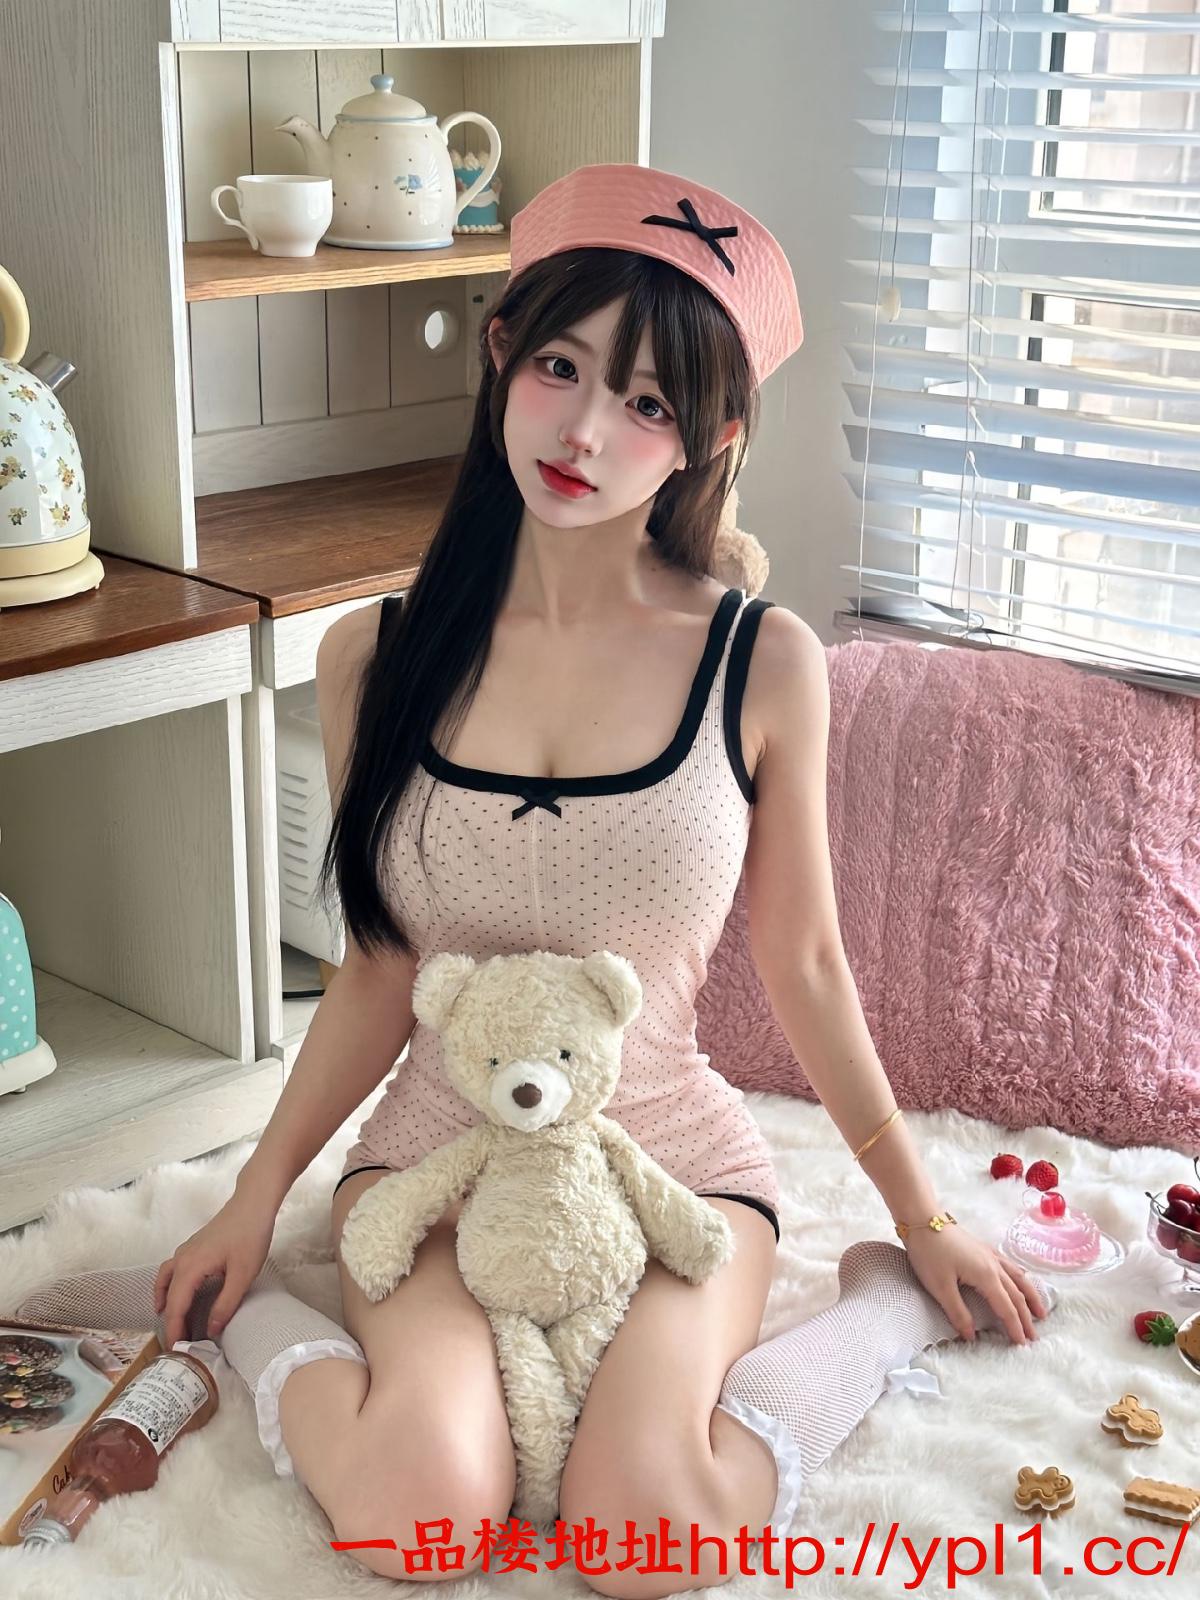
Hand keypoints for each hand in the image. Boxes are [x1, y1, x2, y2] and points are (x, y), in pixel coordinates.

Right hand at [154, 1194, 277, 1348]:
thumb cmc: (250, 1236)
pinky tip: (177, 1292)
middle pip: (169, 1296)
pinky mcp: (192, 1246)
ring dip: (167, 1302)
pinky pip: (172, 1270)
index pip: (176, 1306)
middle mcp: (181, 1259)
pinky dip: (168, 1286)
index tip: (176, 1351)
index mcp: (191, 1268)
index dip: (175, 1330)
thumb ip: (226, 1305)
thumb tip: (211, 1330)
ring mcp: (185, 1250)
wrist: (253, 1204)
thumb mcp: (242, 1275)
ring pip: (165, 1280)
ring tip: (172, 1321)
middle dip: (171, 1321)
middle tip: (177, 1343)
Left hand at [900, 1222, 1047, 1345]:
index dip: (1014, 1327)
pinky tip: (1021, 1280)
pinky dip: (1021, 1279)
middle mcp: (994, 1266)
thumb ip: (957, 1313)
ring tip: (1040, 1312)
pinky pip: (1010, 1267)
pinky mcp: (984, 1249)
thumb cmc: (929, 1253)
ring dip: (1030, 1297)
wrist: (922, 1219)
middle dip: (1026, 1317)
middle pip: (1016, 1295)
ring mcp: (990, 1255)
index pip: (1006, 1308)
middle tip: (1034, 1337)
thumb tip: (971, 1336)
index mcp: (986, 1276)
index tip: (1022, 1345)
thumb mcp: (940, 1287)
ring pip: (1018, 1278)